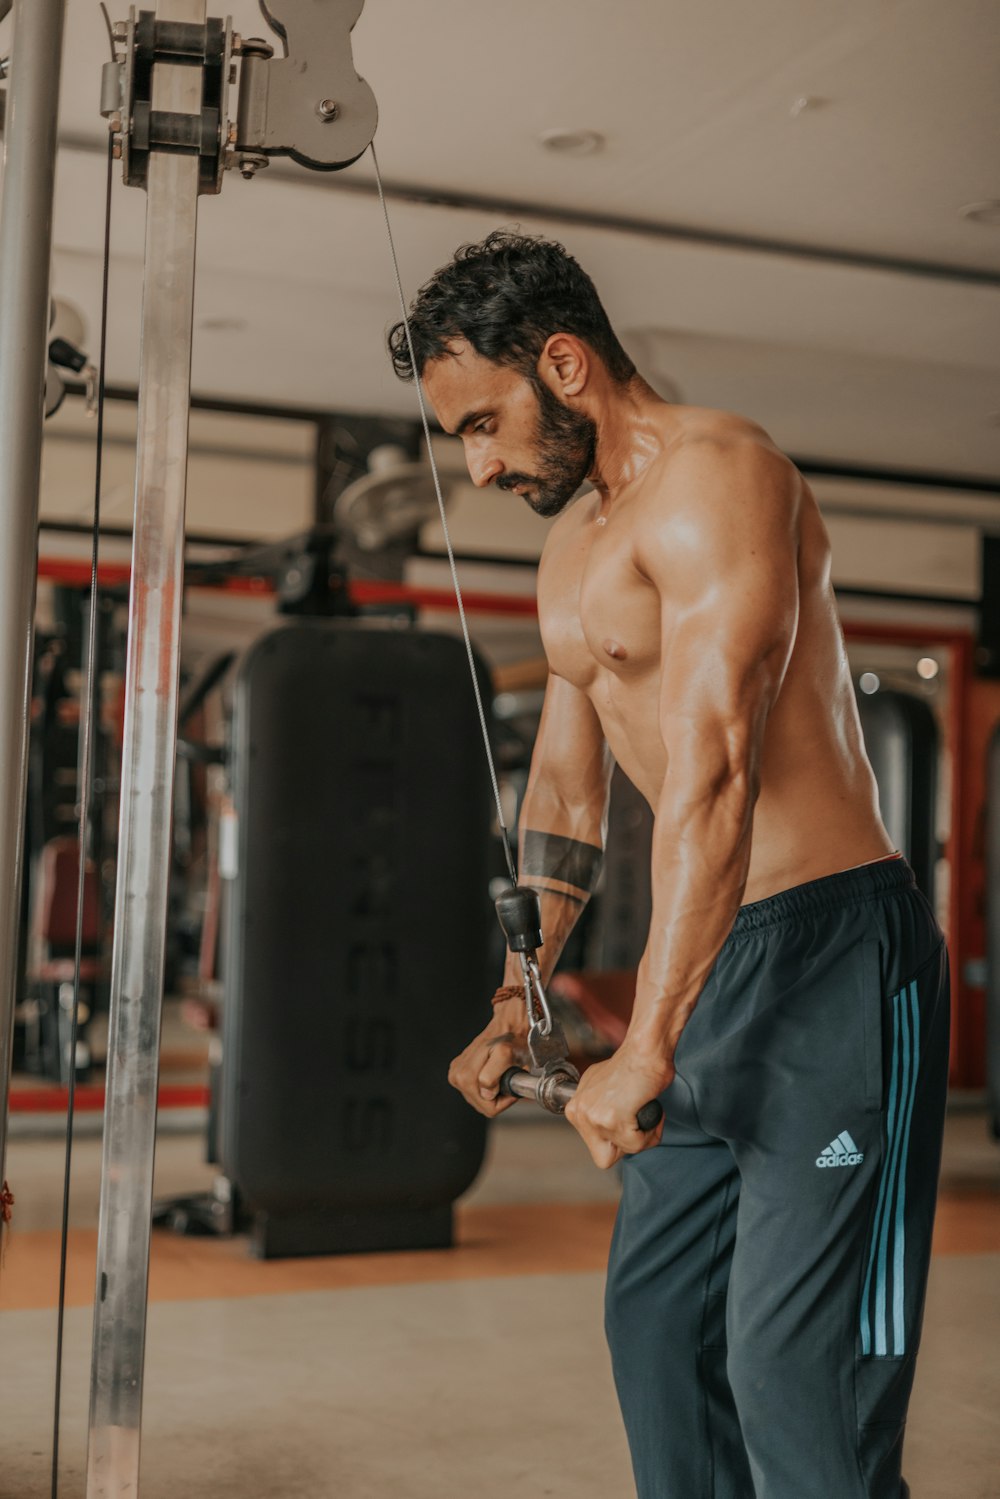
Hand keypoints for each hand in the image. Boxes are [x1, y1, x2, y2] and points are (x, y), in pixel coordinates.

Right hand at [448, 998, 529, 1117]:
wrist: (508, 1025)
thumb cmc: (510, 1039)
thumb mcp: (506, 1054)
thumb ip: (492, 1075)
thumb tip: (485, 1092)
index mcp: (464, 1076)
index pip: (488, 1107)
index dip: (505, 1098)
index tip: (512, 1081)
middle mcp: (456, 1076)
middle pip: (483, 1105)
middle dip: (499, 1094)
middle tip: (508, 1075)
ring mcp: (457, 1075)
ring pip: (482, 1099)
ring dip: (495, 1089)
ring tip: (502, 1071)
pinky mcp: (461, 1073)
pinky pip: (479, 1091)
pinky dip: (491, 1084)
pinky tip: (495, 1071)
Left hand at [565, 1042, 669, 1167]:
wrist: (644, 1050)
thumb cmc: (632, 1065)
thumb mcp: (602, 1089)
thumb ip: (599, 1109)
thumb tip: (607, 1125)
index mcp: (574, 1107)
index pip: (593, 1145)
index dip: (615, 1139)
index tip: (627, 1122)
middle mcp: (579, 1113)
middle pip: (604, 1157)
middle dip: (626, 1144)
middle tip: (635, 1121)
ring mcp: (593, 1117)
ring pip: (625, 1150)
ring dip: (643, 1135)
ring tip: (643, 1109)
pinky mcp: (611, 1119)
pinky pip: (638, 1144)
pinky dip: (651, 1131)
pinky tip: (649, 1110)